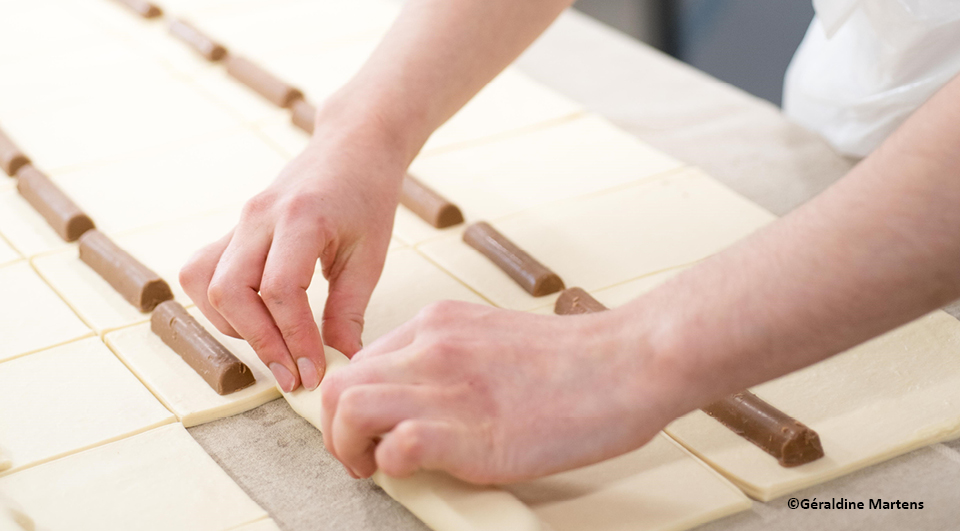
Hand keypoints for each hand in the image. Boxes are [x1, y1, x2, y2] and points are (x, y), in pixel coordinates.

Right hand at [180, 123, 405, 391]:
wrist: (351, 148)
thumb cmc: (367, 197)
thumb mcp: (371, 255)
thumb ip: (350, 309)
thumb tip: (341, 361)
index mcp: (301, 218)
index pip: (280, 291)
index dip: (293, 339)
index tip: (312, 373)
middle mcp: (259, 217)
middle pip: (231, 291)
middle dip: (259, 342)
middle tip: (291, 375)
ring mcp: (239, 220)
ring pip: (206, 283)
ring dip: (234, 326)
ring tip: (275, 348)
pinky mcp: (233, 229)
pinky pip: (203, 271)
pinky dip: (221, 305)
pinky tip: (254, 321)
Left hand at [318, 300, 684, 482]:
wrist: (628, 363)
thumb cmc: (576, 361)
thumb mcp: (493, 339)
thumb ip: (449, 361)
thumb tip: (419, 402)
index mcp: (437, 325)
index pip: (359, 363)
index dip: (351, 404)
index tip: (366, 431)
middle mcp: (431, 347)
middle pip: (337, 384)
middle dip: (334, 429)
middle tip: (360, 456)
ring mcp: (446, 386)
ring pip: (347, 407)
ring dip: (348, 448)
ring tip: (377, 467)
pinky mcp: (467, 431)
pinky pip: (394, 447)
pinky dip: (392, 466)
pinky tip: (417, 471)